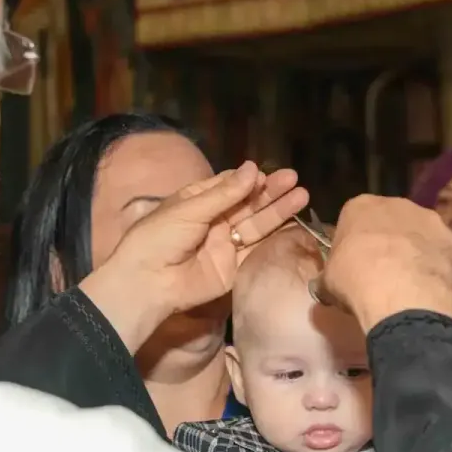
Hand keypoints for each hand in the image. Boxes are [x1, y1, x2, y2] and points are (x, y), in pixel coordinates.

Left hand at [79, 162, 307, 352]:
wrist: (149, 283)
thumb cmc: (159, 238)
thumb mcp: (190, 209)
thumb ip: (225, 193)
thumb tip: (253, 168)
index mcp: (197, 202)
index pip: (229, 186)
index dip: (249, 180)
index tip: (267, 174)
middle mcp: (214, 221)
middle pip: (247, 204)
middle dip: (270, 192)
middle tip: (294, 179)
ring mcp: (225, 245)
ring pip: (256, 224)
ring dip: (277, 211)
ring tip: (302, 195)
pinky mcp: (233, 267)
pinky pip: (256, 249)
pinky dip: (274, 238)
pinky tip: (292, 223)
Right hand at [318, 195, 451, 330]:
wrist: (400, 291)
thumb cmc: (355, 279)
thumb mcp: (328, 282)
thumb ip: (329, 277)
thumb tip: (324, 287)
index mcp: (361, 206)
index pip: (356, 219)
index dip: (357, 243)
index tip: (356, 264)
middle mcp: (398, 204)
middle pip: (393, 222)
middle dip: (390, 243)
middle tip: (385, 274)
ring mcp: (430, 219)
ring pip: (422, 236)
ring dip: (417, 254)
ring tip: (411, 284)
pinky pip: (445, 255)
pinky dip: (441, 270)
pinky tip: (433, 290)